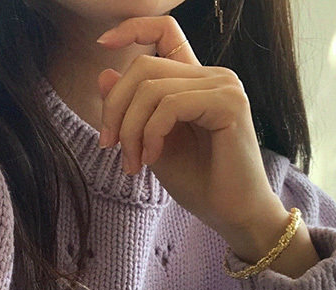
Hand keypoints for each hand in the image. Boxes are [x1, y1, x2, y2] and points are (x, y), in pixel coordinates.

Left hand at [96, 15, 284, 243]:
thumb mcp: (151, 143)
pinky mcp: (229, 103)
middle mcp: (213, 76)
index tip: (102, 44)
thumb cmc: (200, 184)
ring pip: (152, 87)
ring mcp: (224, 86)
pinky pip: (170, 104)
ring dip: (130, 128)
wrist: (233, 215)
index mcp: (195, 81)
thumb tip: (104, 74)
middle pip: (144, 65)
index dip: (131, 28)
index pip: (164, 30)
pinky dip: (151, 133)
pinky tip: (152, 158)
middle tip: (109, 146)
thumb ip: (131, 110)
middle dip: (115, 107)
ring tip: (133, 163)